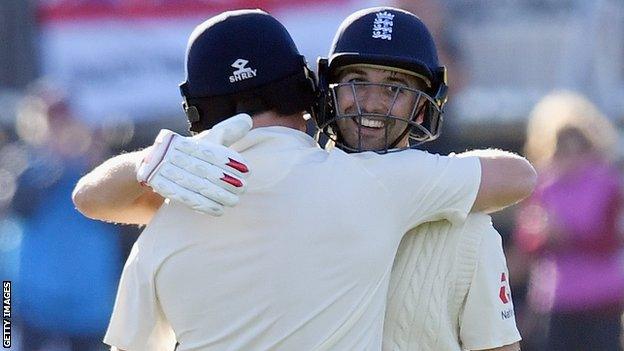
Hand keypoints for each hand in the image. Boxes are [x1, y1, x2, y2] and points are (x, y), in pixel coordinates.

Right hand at [136, 113, 252, 214]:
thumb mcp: (209, 138)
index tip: (247, 170)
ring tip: (234, 200)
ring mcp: (168, 170)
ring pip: (199, 186)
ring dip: (220, 196)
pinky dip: (206, 205)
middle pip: (206, 170)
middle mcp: (176, 154)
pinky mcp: (164, 187)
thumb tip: (247, 120)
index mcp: (189, 141)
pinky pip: (187, 198)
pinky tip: (220, 210)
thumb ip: (229, 131)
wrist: (154, 164)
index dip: (232, 162)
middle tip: (243, 188)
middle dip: (228, 182)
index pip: (213, 152)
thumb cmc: (192, 152)